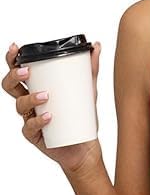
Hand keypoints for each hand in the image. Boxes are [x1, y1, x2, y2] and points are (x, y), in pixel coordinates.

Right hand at [2, 40, 102, 177]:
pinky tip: (48, 116)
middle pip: (9, 86)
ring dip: (30, 98)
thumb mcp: (88, 91)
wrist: (86, 148)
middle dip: (14, 76)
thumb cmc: (82, 119)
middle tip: (26, 71)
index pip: (18, 71)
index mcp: (35, 88)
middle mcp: (29, 103)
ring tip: (45, 95)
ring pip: (19, 105)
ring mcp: (30, 119)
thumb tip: (96, 46)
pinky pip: (30, 127)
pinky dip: (39, 121)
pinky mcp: (35, 136)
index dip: (12, 59)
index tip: (15, 48)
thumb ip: (90, 69)